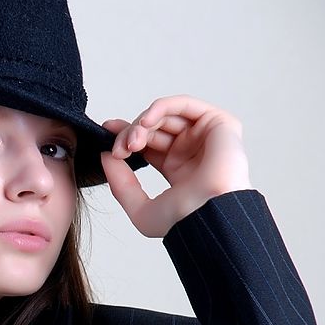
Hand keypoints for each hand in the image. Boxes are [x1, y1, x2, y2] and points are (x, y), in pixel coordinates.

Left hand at [99, 94, 250, 237]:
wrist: (208, 217)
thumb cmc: (182, 220)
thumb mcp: (139, 208)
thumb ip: (120, 183)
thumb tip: (105, 156)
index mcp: (178, 169)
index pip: (148, 143)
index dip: (126, 135)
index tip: (106, 133)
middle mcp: (191, 151)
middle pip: (153, 129)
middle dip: (130, 133)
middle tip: (119, 149)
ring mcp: (204, 136)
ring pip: (165, 116)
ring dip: (142, 124)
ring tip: (132, 141)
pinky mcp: (218, 123)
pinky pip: (184, 104)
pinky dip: (161, 108)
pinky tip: (146, 122)